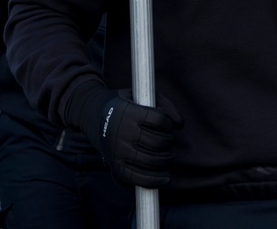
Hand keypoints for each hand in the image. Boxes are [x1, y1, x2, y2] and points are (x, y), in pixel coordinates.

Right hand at [67, 81, 182, 187]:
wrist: (96, 116)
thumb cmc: (127, 106)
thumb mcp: (143, 96)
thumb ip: (166, 105)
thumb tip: (180, 124)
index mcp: (129, 112)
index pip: (159, 119)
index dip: (168, 123)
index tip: (166, 124)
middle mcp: (123, 131)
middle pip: (158, 142)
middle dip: (168, 142)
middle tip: (167, 141)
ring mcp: (119, 150)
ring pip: (151, 161)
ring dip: (165, 160)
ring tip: (166, 156)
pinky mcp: (117, 165)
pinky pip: (138, 178)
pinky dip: (154, 180)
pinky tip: (165, 178)